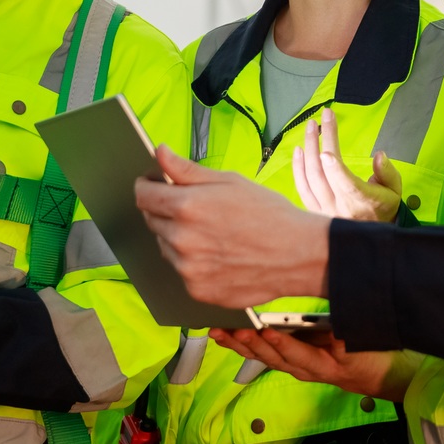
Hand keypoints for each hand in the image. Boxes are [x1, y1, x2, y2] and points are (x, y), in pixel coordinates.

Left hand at [135, 146, 329, 305]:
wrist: (299, 255)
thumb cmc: (269, 213)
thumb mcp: (229, 181)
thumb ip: (187, 170)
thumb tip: (159, 152)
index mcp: (187, 206)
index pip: (143, 196)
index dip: (146, 186)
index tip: (153, 184)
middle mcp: (182, 239)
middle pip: (152, 221)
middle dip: (164, 210)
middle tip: (191, 208)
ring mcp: (188, 268)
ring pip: (166, 247)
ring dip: (178, 237)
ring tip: (212, 233)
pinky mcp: (198, 290)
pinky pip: (183, 271)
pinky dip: (193, 262)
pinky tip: (218, 255)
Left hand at [209, 328, 412, 401]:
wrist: (369, 376)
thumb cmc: (367, 359)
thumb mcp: (362, 350)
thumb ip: (347, 342)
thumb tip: (335, 336)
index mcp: (321, 365)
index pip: (299, 354)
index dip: (283, 343)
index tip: (267, 330)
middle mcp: (301, 368)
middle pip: (273, 357)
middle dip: (251, 343)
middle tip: (232, 329)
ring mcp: (292, 365)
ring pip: (262, 356)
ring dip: (239, 345)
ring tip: (219, 332)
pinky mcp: (287, 359)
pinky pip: (262, 353)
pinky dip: (243, 345)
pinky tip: (226, 336)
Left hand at [290, 110, 402, 221]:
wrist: (370, 234)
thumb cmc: (382, 206)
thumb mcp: (394, 189)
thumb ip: (387, 172)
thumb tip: (380, 155)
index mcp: (363, 201)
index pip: (348, 185)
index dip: (336, 170)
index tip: (326, 151)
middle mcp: (341, 207)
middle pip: (324, 174)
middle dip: (319, 143)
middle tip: (319, 120)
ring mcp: (325, 210)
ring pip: (311, 178)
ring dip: (308, 149)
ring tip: (310, 127)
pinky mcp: (315, 211)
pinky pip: (302, 188)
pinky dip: (298, 168)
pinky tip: (299, 150)